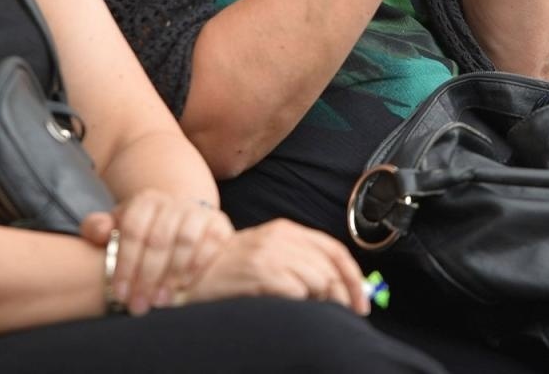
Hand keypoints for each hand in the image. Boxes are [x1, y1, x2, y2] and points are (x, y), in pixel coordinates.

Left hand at [81, 192, 234, 314]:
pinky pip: (212, 244)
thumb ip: (98, 228)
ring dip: (172, 274)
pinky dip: (198, 267)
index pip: (133, 230)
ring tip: (161, 301)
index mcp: (145, 201)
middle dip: (147, 276)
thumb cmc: (142, 234)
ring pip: (186, 240)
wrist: (180, 223)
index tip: (121, 293)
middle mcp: (173, 202)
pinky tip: (184, 287)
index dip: (126, 264)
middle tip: (139, 305)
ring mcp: (198, 212)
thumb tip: (99, 231)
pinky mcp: (219, 224)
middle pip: (159, 239)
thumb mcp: (116, 229)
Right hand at [185, 218, 371, 314]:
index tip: (360, 305)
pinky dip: (299, 305)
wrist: (188, 277)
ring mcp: (268, 252)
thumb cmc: (229, 275)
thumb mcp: (266, 259)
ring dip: (318, 303)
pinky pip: (296, 292)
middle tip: (337, 317)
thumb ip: (298, 266)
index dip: (353, 279)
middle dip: (340, 297)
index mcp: (285, 230)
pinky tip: (286, 310)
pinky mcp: (258, 270)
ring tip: (303, 313)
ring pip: (317, 281)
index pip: (334, 250)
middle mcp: (279, 235)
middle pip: (330, 268)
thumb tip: (339, 291)